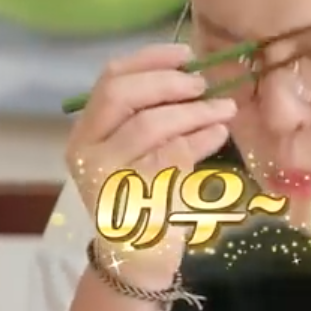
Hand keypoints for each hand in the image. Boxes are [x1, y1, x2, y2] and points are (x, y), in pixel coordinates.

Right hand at [65, 43, 236, 288]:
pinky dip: (201, 139)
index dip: (149, 59)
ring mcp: (105, 177)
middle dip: (168, 83)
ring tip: (224, 108)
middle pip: (121, 95)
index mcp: (86, 131)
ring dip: (193, 111)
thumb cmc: (144, 193)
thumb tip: (193, 71)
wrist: (137, 257)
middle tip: (204, 85)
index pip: (110, 79)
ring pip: (149, 125)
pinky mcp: (132, 199)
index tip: (186, 53)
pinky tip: (218, 133)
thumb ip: (154, 112)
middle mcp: (86, 151)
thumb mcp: (140, 149)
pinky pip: (171, 157)